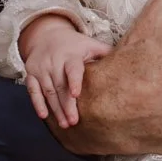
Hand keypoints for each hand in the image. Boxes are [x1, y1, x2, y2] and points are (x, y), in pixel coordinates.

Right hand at [20, 15, 113, 129]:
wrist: (47, 35)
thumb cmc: (76, 45)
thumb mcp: (91, 45)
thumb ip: (106, 53)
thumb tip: (131, 59)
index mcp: (71, 55)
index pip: (73, 69)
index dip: (74, 81)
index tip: (76, 94)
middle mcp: (54, 62)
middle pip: (60, 86)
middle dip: (67, 105)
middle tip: (74, 121)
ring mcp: (41, 68)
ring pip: (48, 91)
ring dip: (56, 109)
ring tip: (65, 124)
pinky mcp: (31, 74)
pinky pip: (32, 90)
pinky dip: (37, 103)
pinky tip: (44, 116)